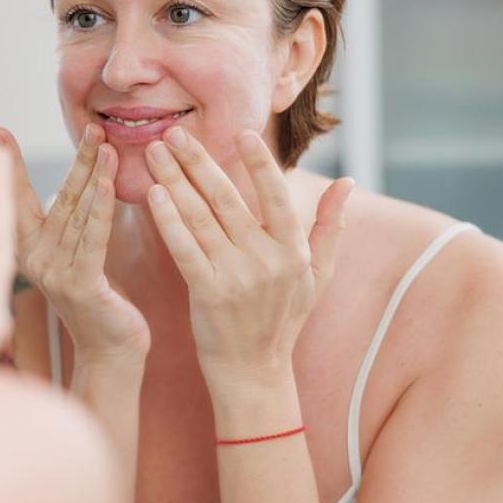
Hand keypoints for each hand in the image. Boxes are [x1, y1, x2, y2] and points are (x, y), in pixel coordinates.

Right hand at [0, 124, 149, 365]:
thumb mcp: (75, 253)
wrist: (111, 349)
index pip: (18, 199)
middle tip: (90, 127)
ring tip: (106, 144)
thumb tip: (74, 178)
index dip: (10, 166)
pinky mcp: (80, 285)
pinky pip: (93, 239)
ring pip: (76, 214)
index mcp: (27, 251)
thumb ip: (68, 220)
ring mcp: (54, 274)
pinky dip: (101, 209)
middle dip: (75, 161)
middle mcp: (34, 260)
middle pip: (56, 199)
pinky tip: (107, 183)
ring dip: (93, 176)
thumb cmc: (98, 298)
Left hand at [143, 127, 353, 387]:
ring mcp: (237, 277)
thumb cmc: (283, 319)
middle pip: (228, 199)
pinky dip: (168, 220)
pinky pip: (184, 249)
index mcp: (293, 251)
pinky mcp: (208, 294)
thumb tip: (349, 182)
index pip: (276, 196)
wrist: (254, 372)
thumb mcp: (317, 275)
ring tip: (154, 153)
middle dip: (198, 161)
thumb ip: (330, 226)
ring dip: (174, 181)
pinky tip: (153, 195)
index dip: (260, 163)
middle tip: (174, 132)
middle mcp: (267, 260)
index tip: (241, 131)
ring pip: (201, 218)